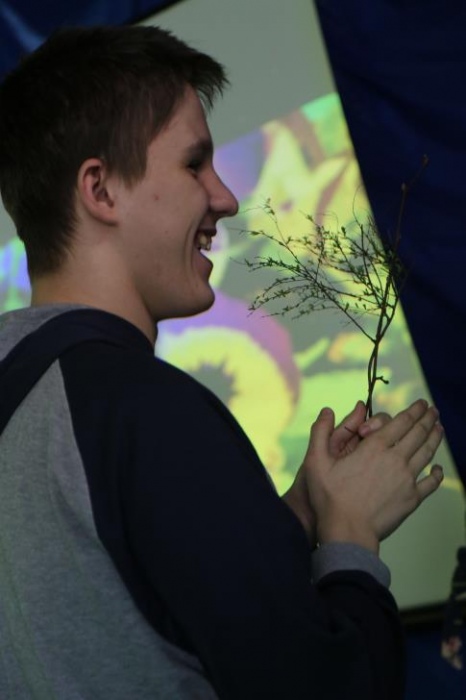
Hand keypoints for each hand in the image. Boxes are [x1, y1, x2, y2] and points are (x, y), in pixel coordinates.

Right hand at [303, 399, 443, 551]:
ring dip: (435, 438)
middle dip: (427, 419)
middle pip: (418, 433)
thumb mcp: (315, 461)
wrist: (347, 531)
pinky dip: (437, 473)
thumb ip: (320, 432)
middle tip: (433, 410)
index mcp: (374, 447)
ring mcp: (406, 479)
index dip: (414, 410)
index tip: (422, 403)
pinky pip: (430, 482)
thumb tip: (326, 410)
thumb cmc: (329, 497)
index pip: (401, 421)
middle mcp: (395, 459)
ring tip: (439, 428)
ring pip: (427, 453)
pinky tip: (438, 468)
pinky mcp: (411, 498)